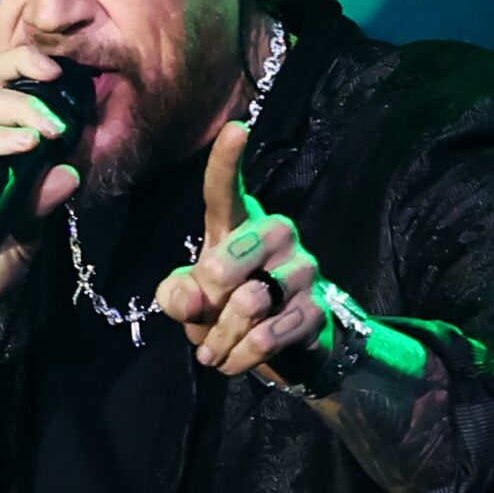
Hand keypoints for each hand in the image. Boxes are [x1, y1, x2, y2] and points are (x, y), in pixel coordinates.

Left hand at [154, 121, 331, 376]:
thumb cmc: (227, 307)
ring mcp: (302, 270)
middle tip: (199, 319)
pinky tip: (232, 363)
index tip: (236, 129)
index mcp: (239, 224)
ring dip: (223, 336)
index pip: (227, 191)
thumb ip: (177, 295)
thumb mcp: (191, 302)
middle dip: (209, 293)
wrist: (280, 347)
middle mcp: (277, 235)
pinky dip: (243, 355)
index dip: (227, 162)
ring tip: (212, 355)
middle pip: (236, 252)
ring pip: (252, 300)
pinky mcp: (316, 308)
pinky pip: (270, 333)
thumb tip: (190, 298)